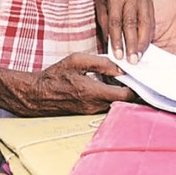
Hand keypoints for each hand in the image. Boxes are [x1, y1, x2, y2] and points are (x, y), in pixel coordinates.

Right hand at [13, 53, 134, 116]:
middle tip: (135, 78)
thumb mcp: (77, 61)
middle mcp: (94, 106)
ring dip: (122, 95)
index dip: (137, 88)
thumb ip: (101, 63)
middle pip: (124, 102)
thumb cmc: (54, 76)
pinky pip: (106, 107)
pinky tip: (111, 87)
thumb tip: (121, 68)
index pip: (126, 96)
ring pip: (115, 105)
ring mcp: (91, 112)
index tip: (141, 78)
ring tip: (123, 81)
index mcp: (93, 92)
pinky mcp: (87, 113)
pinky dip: (112, 98)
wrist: (35, 94)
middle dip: (132, 91)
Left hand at [96, 0, 152, 62]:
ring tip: (139, 55)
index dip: (117, 39)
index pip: (116, 21)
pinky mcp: (151, 2)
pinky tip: (146, 45)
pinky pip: (151, 21)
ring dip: (143, 42)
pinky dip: (148, 35)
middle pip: (132, 23)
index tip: (118, 55)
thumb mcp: (101, 4)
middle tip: (132, 60)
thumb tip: (110, 43)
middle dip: (131, 44)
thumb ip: (105, 22)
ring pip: (145, 23)